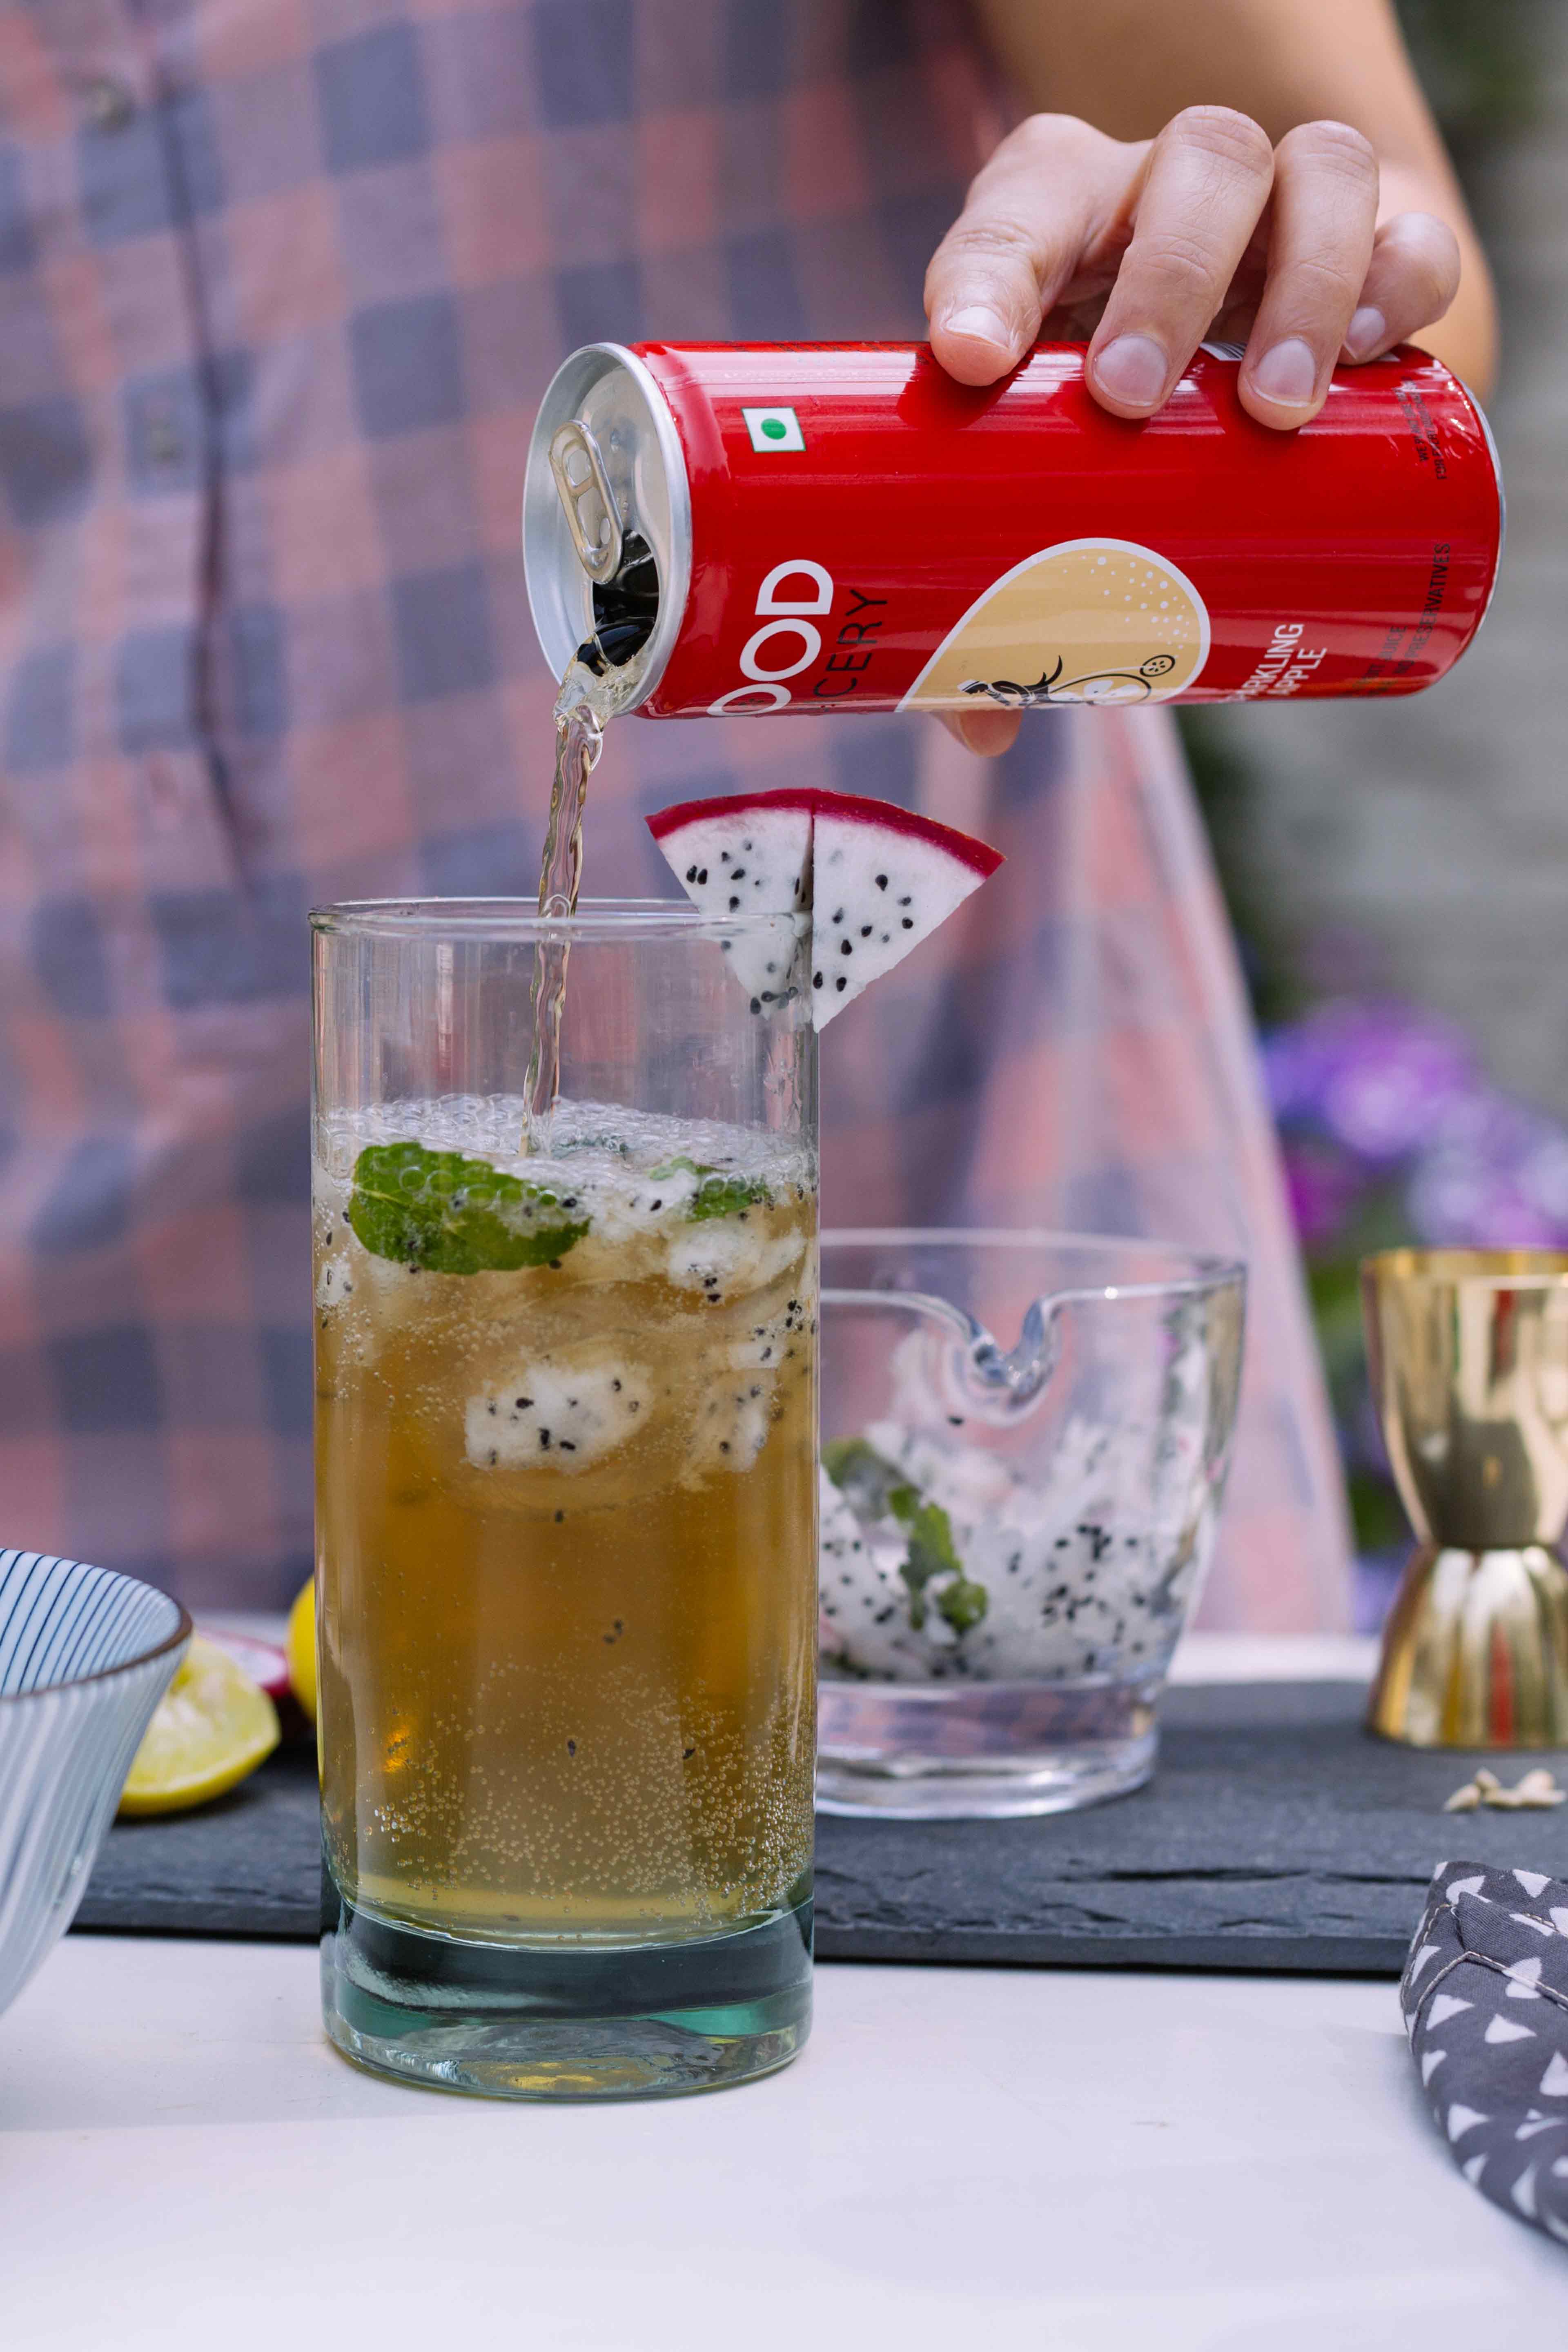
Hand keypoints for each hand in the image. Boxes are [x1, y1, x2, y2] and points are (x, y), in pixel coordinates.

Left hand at [926, 106, 1461, 754]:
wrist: (1211, 356)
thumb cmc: (1087, 416)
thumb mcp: (1033, 474)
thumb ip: (991, 591)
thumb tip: (979, 728)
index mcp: (1059, 214)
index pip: (1016, 218)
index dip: (986, 280)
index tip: (969, 362)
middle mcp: (1169, 186)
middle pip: (1190, 169)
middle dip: (1164, 279)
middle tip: (1132, 400)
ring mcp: (1280, 207)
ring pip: (1308, 176)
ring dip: (1299, 285)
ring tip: (1273, 409)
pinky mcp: (1371, 251)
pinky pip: (1409, 231)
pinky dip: (1399, 283)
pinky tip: (1376, 356)